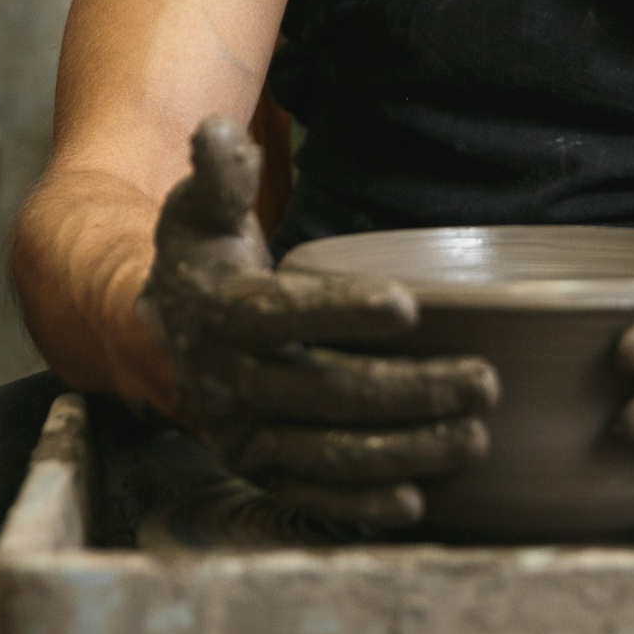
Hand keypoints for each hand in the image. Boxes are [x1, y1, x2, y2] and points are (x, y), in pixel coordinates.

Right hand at [138, 116, 498, 527]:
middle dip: (409, 392)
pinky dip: (359, 503)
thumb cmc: (198, 263)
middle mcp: (231, 381)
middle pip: (326, 393)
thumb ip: (218, 176)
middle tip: (484, 382)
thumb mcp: (197, 213)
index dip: (344, 312)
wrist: (149, 334)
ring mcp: (243, 432)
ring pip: (327, 451)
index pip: (287, 315)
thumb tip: (217, 130)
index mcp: (224, 313)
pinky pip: (310, 492)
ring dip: (403, 451)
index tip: (410, 307)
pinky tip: (415, 499)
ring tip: (472, 436)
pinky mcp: (257, 466)